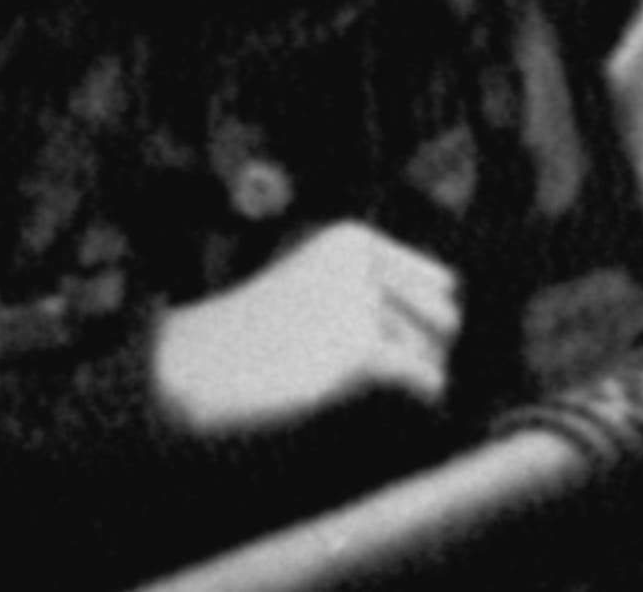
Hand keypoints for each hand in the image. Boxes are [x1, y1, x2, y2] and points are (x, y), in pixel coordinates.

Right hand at [151, 222, 461, 440]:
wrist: (196, 366)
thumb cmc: (251, 336)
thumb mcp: (313, 286)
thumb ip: (369, 289)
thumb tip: (445, 317)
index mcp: (351, 241)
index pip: (437, 278)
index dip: (427, 317)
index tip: (413, 344)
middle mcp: (362, 265)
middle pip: (443, 312)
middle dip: (430, 344)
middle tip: (407, 372)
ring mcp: (361, 306)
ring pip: (432, 348)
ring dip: (418, 371)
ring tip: (390, 389)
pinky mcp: (361, 350)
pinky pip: (422, 376)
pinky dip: (420, 393)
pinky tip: (407, 402)